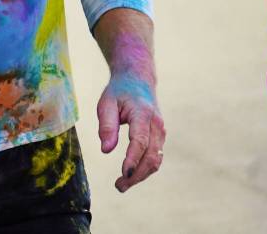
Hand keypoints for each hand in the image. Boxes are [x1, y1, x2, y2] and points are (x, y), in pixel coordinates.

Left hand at [97, 73, 164, 192]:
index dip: (132, 160)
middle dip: (136, 174)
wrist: (138, 80)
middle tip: (119, 186)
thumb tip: (105, 150)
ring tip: (122, 185)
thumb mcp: (106, 103)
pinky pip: (155, 157)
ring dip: (141, 175)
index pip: (140, 142)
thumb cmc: (119, 92)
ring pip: (156, 160)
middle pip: (151, 156)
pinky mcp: (160, 137)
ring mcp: (161, 132)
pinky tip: (130, 175)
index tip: (123, 174)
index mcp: (142, 114)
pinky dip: (144, 169)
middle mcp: (156, 125)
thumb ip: (106, 126)